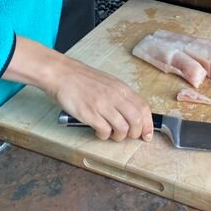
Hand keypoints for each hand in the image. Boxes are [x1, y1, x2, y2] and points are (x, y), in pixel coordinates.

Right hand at [3, 39, 153, 141]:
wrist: (62, 73)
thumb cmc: (83, 79)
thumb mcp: (108, 83)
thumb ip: (121, 96)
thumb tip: (133, 113)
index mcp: (121, 88)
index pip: (143, 108)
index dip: (149, 124)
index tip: (147, 135)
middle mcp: (115, 96)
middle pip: (136, 121)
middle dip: (135, 134)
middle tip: (128, 136)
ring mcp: (102, 105)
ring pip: (122, 129)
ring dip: (118, 137)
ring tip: (111, 134)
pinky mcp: (89, 113)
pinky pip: (104, 131)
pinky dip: (104, 136)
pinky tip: (98, 131)